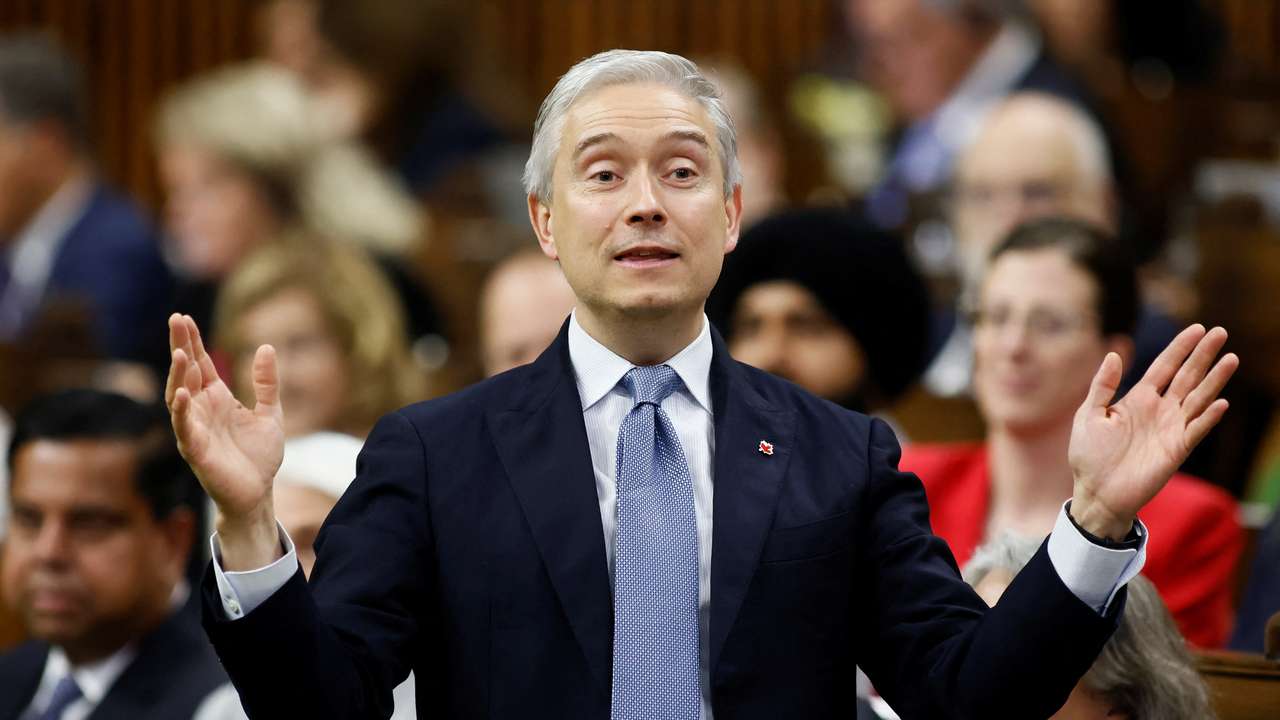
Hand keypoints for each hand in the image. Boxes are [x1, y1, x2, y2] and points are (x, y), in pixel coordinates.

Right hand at [165, 313, 284, 568]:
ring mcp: (195, 429)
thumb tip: (266, 346)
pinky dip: (181, 411)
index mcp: (217, 398)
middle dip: (180, 346)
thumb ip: (266, 383)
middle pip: (186, 372)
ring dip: (178, 375)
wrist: (259, 493)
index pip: (200, 363)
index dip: (192, 341)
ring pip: (179, 396)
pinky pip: (184, 428)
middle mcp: (201, 410)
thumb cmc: (259, 456)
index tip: (183, 317)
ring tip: (180, 352)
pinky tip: (182, 394)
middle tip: (176, 319)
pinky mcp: (196, 451)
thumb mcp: (271, 412)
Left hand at [1069, 325, 1237, 539]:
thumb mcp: (1090, 414)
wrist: (1096, 492)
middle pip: (1187, 376)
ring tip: (1231, 359)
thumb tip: (1115, 353)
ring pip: (1198, 398)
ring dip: (1215, 380)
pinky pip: (1197, 430)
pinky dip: (1209, 417)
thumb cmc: (1089, 455)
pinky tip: (1221, 402)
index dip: (1180, 348)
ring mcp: (1171, 429)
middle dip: (1203, 355)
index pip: (1164, 367)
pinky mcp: (1177, 450)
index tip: (1198, 328)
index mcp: (1138, 399)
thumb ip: (1103, 385)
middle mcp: (1160, 410)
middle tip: (1222, 332)